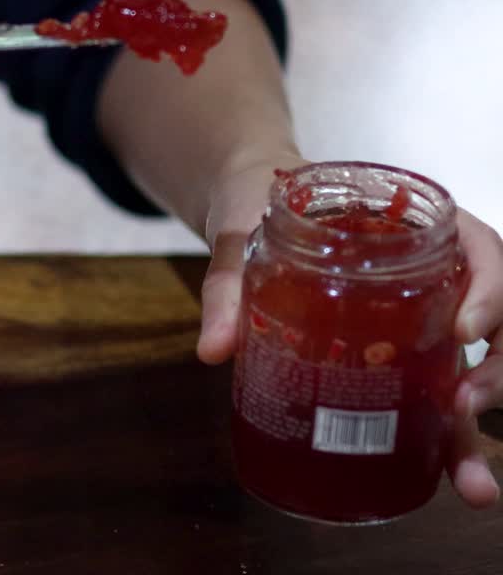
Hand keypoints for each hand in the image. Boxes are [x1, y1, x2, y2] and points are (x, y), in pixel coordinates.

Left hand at [198, 155, 502, 508]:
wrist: (246, 210)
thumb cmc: (256, 208)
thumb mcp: (240, 235)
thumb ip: (228, 285)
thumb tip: (214, 349)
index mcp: (412, 228)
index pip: (482, 250)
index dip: (490, 289)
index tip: (465, 331)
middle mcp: (436, 276)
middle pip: (499, 319)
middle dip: (497, 370)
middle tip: (464, 406)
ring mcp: (424, 320)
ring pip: (477, 368)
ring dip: (478, 425)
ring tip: (471, 481)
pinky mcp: (406, 357)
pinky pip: (441, 396)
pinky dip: (449, 439)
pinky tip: (449, 480)